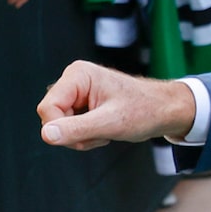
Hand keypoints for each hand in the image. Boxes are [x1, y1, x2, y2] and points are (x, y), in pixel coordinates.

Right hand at [37, 60, 196, 148]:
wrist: (164, 111)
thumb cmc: (144, 110)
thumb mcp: (110, 123)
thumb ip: (76, 129)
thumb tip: (46, 135)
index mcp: (77, 75)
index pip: (47, 108)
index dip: (61, 128)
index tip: (88, 135)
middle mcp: (74, 80)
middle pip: (51, 117)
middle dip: (73, 133)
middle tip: (101, 133)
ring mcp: (77, 92)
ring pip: (59, 124)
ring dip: (81, 136)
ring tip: (105, 131)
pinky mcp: (82, 103)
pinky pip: (70, 126)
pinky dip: (85, 135)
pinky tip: (103, 129)